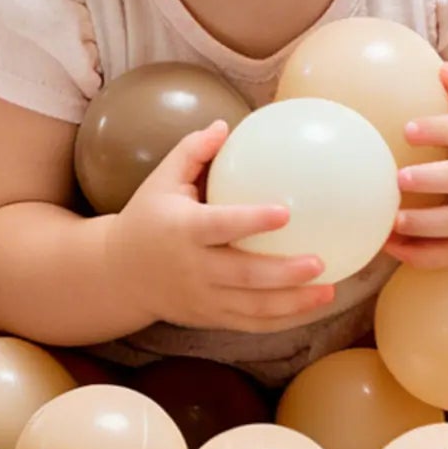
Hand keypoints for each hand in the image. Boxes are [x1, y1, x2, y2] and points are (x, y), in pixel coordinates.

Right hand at [108, 120, 336, 334]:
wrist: (119, 274)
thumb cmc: (147, 218)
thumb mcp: (161, 181)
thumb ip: (192, 151)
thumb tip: (225, 125)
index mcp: (182, 230)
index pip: (220, 226)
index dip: (252, 221)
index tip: (285, 212)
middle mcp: (193, 268)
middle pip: (243, 275)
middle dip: (283, 273)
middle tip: (319, 262)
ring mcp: (202, 297)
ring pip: (252, 307)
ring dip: (293, 303)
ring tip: (328, 290)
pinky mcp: (210, 317)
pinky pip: (250, 323)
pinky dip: (282, 319)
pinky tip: (312, 306)